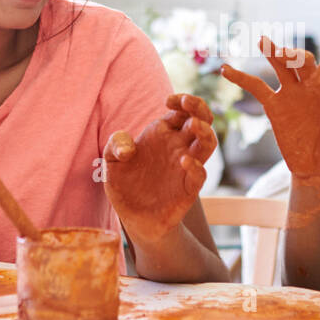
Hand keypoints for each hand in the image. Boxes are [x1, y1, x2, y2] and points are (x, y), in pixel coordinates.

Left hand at [104, 94, 216, 242]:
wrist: (134, 219)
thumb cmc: (125, 185)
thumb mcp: (111, 162)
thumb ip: (115, 145)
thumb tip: (129, 148)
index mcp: (164, 135)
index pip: (182, 111)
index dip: (181, 101)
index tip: (168, 100)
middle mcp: (179, 147)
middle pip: (202, 120)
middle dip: (199, 107)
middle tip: (187, 103)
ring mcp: (186, 168)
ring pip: (208, 144)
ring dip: (205, 132)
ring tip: (193, 125)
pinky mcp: (188, 189)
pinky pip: (200, 175)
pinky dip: (196, 166)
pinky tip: (183, 161)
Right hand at [221, 36, 319, 179]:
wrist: (317, 165)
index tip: (319, 81)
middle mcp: (312, 87)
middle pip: (305, 65)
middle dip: (298, 58)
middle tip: (289, 55)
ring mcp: (292, 93)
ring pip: (282, 68)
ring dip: (274, 53)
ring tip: (264, 41)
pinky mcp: (275, 105)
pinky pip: (257, 88)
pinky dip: (242, 78)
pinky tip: (226, 69)